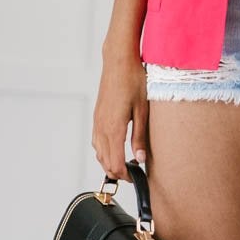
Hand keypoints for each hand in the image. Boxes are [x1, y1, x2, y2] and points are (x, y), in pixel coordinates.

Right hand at [92, 50, 149, 181]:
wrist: (119, 60)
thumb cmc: (133, 80)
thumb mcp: (142, 110)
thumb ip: (140, 137)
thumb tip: (140, 158)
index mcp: (113, 128)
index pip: (115, 162)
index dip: (125, 175)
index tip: (136, 179)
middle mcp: (101, 126)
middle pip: (104, 161)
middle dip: (117, 172)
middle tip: (133, 175)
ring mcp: (97, 121)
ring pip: (99, 152)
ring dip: (109, 162)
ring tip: (125, 164)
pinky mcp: (97, 115)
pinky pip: (97, 140)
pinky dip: (104, 150)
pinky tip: (115, 148)